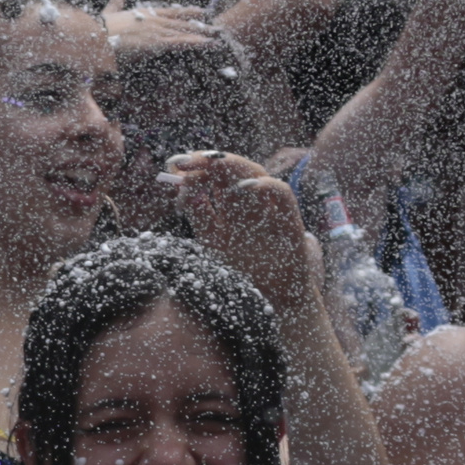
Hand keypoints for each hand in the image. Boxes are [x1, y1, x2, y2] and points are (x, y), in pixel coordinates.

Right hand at [100, 0, 225, 60]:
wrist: (93, 37)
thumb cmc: (98, 29)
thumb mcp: (108, 13)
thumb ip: (115, 1)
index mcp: (144, 13)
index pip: (172, 11)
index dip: (188, 11)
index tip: (202, 11)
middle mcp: (154, 19)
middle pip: (182, 21)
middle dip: (200, 25)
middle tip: (217, 27)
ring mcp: (156, 30)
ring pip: (185, 31)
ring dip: (203, 34)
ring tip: (218, 37)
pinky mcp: (155, 43)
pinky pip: (180, 42)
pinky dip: (195, 42)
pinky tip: (208, 43)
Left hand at [163, 150, 315, 310]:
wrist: (269, 304)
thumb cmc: (241, 274)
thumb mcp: (213, 244)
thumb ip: (200, 216)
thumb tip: (184, 189)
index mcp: (228, 208)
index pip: (213, 177)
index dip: (195, 168)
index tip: (175, 166)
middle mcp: (248, 205)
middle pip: (232, 170)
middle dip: (209, 160)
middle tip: (186, 161)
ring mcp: (268, 211)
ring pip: (256, 174)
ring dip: (234, 165)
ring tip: (211, 165)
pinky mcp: (288, 223)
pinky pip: (283, 196)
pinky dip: (266, 186)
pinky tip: (244, 188)